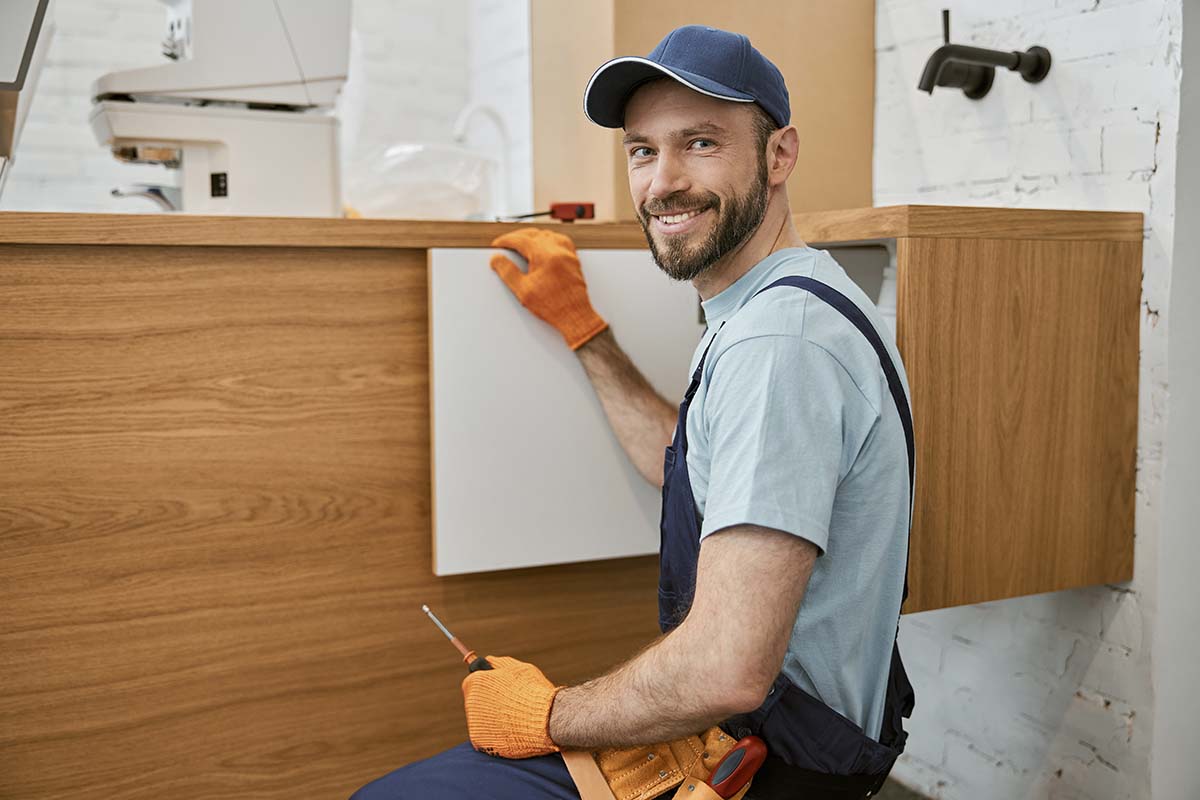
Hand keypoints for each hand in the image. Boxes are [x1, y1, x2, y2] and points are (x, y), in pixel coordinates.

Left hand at [462, 655, 563, 758]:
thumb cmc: (534, 691)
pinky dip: (496, 735)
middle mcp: (471, 703)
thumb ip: (500, 664)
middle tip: (510, 704)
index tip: (496, 688)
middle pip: (475, 701)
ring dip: (492, 718)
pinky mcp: (480, 742)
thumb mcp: (519, 669)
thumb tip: (489, 660)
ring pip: (481, 719)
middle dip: (489, 702)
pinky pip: (485, 736)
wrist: (544, 720)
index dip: (485, 684)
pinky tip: (511, 731)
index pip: (472, 681)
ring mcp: (474, 724)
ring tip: (514, 718)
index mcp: (476, 682)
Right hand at [490, 228, 608, 349]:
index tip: (497, 245)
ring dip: (532, 236)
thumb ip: (507, 272)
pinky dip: (548, 240)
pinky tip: (543, 246)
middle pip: (533, 234)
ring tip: (521, 244)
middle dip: (517, 237)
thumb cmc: (553, 307)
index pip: (520, 239)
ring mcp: (568, 253)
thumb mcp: (523, 290)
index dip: (505, 241)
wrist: (575, 317)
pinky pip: (560, 241)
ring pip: (547, 234)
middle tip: (506, 245)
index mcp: (545, 255)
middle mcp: (558, 250)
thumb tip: (497, 259)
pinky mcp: (573, 260)